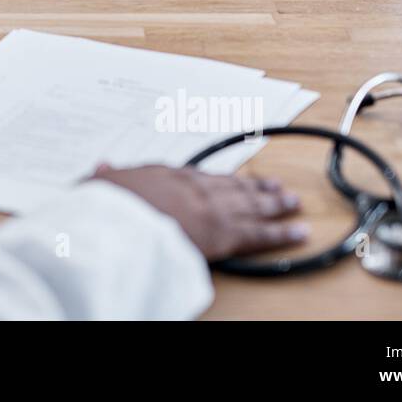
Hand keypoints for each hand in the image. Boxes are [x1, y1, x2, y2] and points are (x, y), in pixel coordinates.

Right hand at [91, 163, 307, 261]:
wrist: (123, 218)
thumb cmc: (111, 204)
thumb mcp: (103, 184)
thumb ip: (108, 176)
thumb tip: (102, 167)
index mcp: (170, 175)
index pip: (202, 177)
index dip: (221, 179)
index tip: (231, 179)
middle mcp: (197, 187)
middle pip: (233, 187)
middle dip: (256, 188)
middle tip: (277, 187)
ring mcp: (214, 208)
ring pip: (253, 205)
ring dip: (275, 204)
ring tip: (292, 203)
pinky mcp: (225, 233)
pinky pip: (260, 234)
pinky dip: (282, 233)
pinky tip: (299, 232)